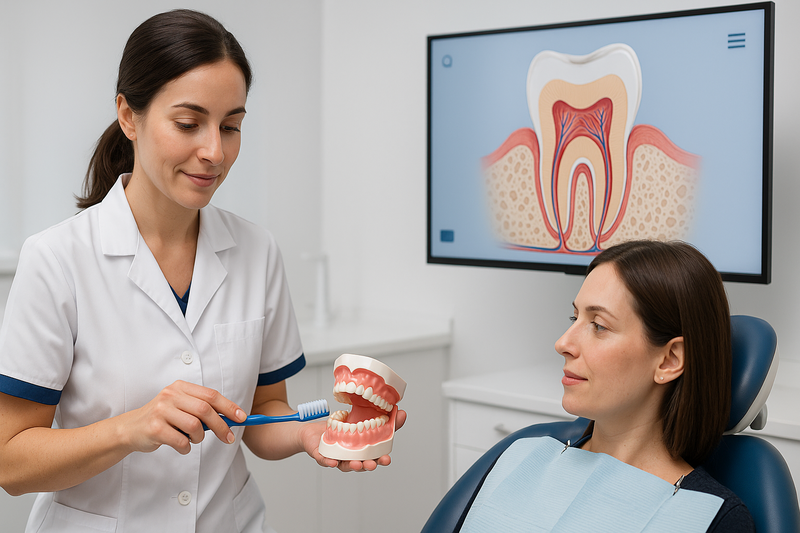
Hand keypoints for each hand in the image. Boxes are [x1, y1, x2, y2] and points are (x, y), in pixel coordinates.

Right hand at [121, 380, 245, 454]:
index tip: (242, 418)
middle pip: (205, 410)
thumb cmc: (162, 419)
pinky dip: (186, 447)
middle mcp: (170, 395)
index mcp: (180, 387)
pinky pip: (181, 441)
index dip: (229, 406)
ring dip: (199, 438)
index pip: (211, 395)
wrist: (130, 429)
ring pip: (194, 426)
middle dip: (222, 426)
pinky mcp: (154, 428)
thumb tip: (232, 418)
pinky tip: (182, 446)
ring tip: (193, 439)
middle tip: (229, 438)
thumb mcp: (181, 406)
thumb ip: (202, 408)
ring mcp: (161, 411)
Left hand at [301, 409, 406, 471]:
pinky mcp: (321, 455)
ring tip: (357, 463)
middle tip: (374, 464)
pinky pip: (324, 460)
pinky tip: (332, 462)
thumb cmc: (339, 428)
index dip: (380, 460)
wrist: (312, 430)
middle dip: (368, 466)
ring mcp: (335, 458)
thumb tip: (402, 413)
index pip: (373, 458)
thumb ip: (384, 420)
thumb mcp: (363, 420)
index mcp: (361, 451)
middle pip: (361, 465)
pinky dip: (328, 462)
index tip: (387, 459)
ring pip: (344, 465)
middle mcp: (349, 457)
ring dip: (352, 466)